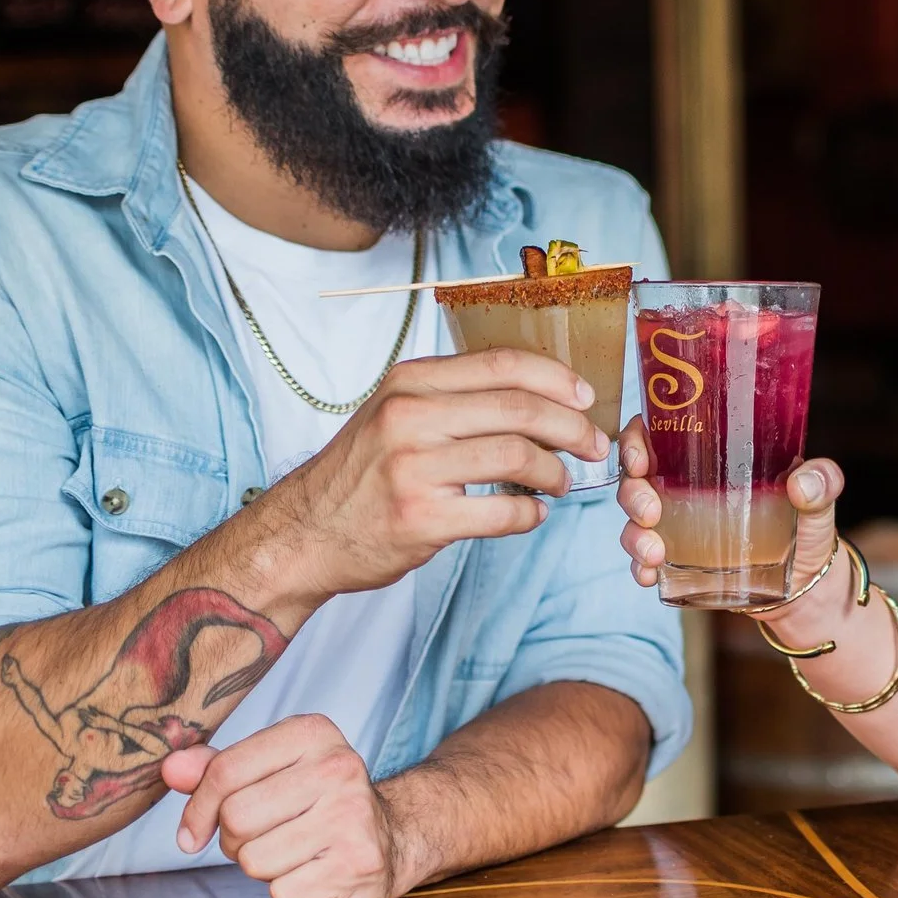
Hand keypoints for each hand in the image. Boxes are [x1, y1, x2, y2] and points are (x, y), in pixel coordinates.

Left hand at [163, 714, 416, 897]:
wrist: (389, 841)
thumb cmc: (313, 805)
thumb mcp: (268, 774)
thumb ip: (215, 770)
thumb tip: (170, 769)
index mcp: (312, 733)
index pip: (224, 770)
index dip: (198, 809)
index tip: (197, 831)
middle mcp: (339, 767)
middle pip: (236, 817)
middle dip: (235, 840)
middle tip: (263, 837)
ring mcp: (353, 816)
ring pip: (254, 859)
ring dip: (262, 867)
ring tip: (291, 853)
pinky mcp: (357, 865)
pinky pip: (282, 893)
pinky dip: (288, 892)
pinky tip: (313, 874)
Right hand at [257, 348, 608, 606]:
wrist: (304, 533)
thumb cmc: (360, 473)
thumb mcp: (394, 413)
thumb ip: (454, 397)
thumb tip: (539, 394)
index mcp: (409, 382)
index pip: (503, 364)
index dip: (557, 379)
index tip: (586, 397)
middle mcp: (409, 417)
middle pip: (520, 409)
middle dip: (572, 427)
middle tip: (593, 445)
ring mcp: (413, 468)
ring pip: (518, 457)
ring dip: (555, 473)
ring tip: (561, 483)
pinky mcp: (421, 518)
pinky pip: (503, 512)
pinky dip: (530, 514)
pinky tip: (532, 514)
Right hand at [617, 421, 849, 621]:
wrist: (808, 587)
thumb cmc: (809, 530)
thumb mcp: (822, 501)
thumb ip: (823, 483)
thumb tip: (803, 483)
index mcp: (713, 459)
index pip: (660, 434)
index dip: (637, 440)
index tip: (641, 459)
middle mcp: (687, 489)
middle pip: (637, 478)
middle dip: (632, 493)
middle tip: (651, 512)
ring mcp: (679, 527)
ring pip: (634, 522)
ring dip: (633, 536)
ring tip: (655, 553)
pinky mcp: (680, 564)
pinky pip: (646, 563)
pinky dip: (641, 568)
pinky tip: (650, 575)